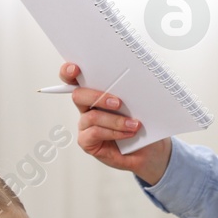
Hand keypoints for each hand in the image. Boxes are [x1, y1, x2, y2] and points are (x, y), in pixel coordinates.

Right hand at [59, 62, 172, 182]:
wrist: (147, 148)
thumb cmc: (140, 124)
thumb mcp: (137, 104)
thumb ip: (127, 92)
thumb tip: (130, 82)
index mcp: (95, 92)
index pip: (74, 78)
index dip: (69, 72)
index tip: (75, 69)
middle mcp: (86, 107)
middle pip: (78, 95)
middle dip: (98, 96)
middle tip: (118, 102)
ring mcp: (85, 124)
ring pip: (92, 117)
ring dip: (116, 120)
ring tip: (134, 124)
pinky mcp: (87, 141)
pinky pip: (95, 133)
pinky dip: (114, 132)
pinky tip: (128, 134)